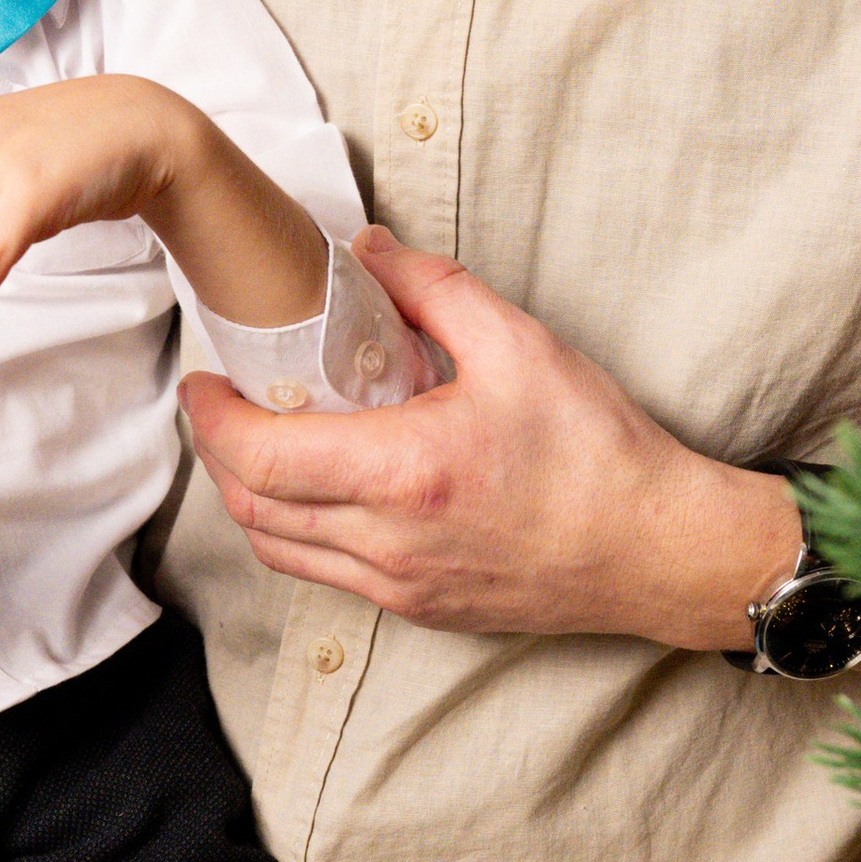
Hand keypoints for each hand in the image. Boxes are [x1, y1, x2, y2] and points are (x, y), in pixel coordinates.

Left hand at [179, 231, 805, 644]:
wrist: (657, 549)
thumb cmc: (599, 454)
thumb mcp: (521, 345)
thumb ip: (432, 289)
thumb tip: (368, 252)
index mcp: (405, 473)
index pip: (262, 457)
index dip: (213, 419)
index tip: (202, 380)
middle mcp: (390, 542)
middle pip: (253, 509)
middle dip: (219, 454)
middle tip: (222, 403)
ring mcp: (401, 587)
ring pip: (281, 551)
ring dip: (253, 498)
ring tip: (262, 442)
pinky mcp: (420, 609)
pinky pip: (327, 575)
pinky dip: (298, 532)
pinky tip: (322, 489)